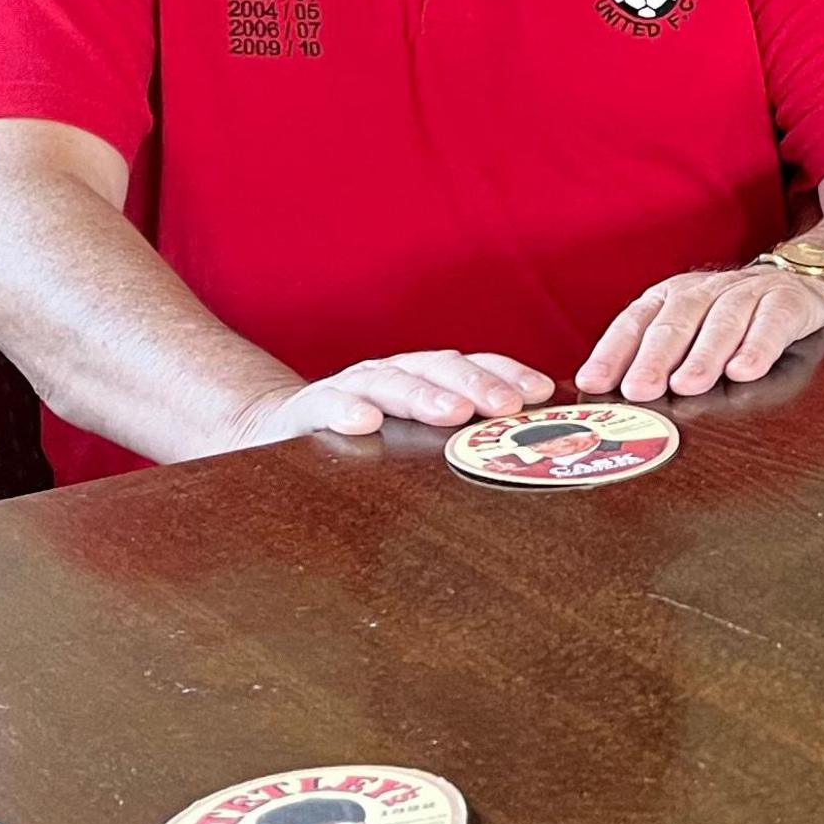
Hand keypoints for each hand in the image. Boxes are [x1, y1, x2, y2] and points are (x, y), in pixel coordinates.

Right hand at [242, 350, 549, 445]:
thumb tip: (534, 456)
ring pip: (391, 381)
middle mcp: (393, 374)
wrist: (279, 429)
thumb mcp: (416, 437)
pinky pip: (326, 404)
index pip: (474, 367)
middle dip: (478, 385)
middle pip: (440, 368)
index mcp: (425, 378)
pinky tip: (365, 422)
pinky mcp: (307, 409)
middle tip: (509, 407)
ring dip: (424, 395)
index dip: (508, 374)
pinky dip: (345, 409)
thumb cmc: (365, 438)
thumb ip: (463, 437)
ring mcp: (350, 387)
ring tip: (452, 412)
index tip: (544, 393)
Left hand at [576, 266, 823, 400]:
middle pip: (676, 321)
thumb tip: (613, 401)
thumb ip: (659, 362)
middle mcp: (706, 291)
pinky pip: (772, 322)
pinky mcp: (788, 302)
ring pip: (722, 321)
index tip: (593, 383)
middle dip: (655, 357)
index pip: (636, 321)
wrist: (802, 282)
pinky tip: (745, 371)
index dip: (613, 351)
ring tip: (688, 385)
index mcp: (673, 298)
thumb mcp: (693, 334)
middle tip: (639, 389)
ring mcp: (749, 293)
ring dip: (703, 355)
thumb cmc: (735, 322)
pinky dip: (758, 346)